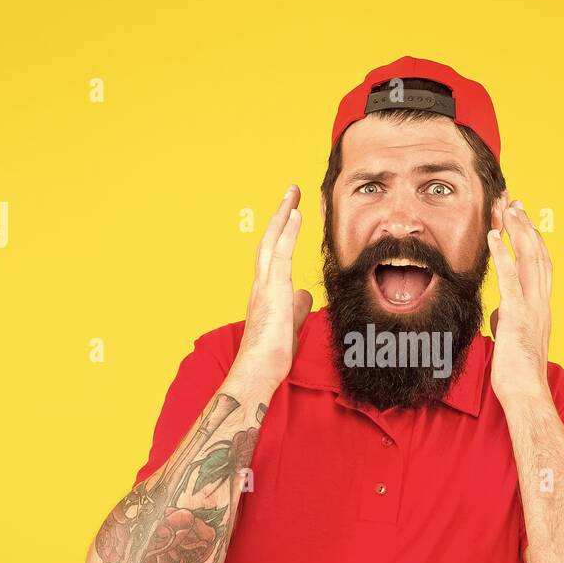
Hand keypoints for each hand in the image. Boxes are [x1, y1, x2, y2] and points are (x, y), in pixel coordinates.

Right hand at [229, 185, 313, 389]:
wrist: (259, 369)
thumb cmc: (272, 355)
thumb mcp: (290, 326)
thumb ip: (296, 308)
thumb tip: (303, 294)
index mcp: (265, 292)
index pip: (274, 256)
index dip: (282, 234)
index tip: (291, 215)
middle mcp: (260, 283)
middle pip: (269, 241)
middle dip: (280, 215)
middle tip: (291, 193)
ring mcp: (264, 285)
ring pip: (272, 241)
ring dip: (283, 215)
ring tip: (293, 193)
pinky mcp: (272, 289)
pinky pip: (281, 253)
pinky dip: (287, 232)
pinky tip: (296, 214)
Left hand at [487, 192, 551, 402]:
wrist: (526, 392)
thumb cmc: (517, 373)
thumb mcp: (512, 341)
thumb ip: (508, 322)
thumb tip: (499, 314)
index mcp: (541, 307)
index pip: (540, 265)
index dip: (532, 240)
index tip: (523, 220)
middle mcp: (541, 302)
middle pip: (537, 254)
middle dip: (526, 226)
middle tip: (516, 202)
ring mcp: (531, 307)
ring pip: (528, 259)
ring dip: (517, 231)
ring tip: (507, 208)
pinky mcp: (516, 314)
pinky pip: (509, 278)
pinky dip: (503, 254)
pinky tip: (494, 236)